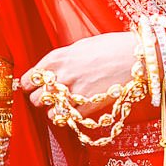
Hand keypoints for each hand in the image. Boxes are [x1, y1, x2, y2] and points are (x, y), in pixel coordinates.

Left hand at [19, 31, 140, 109]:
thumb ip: (63, 59)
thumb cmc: (111, 47)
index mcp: (58, 58)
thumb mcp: (80, 46)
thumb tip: (51, 69)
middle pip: (36, 98)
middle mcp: (62, 75)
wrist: (136, 57)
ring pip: (49, 111)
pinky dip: (67, 117)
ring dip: (53, 110)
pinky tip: (72, 111)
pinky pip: (67, 119)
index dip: (30, 84)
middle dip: (41, 99)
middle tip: (49, 97)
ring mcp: (75, 92)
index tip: (33, 87)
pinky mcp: (88, 106)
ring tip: (62, 105)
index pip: (29, 78)